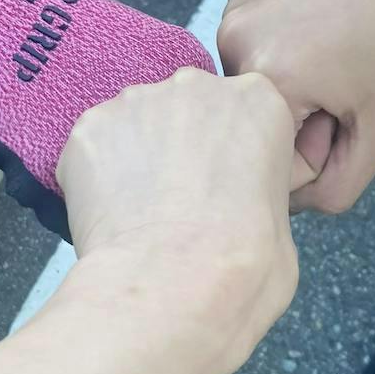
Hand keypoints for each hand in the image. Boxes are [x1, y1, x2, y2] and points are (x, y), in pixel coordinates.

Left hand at [56, 68, 298, 373]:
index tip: (224, 185)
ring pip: (135, 124)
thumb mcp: (284, 223)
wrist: (172, 287)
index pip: (243, 111)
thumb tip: (236, 203)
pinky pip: (93, 147)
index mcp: (257, 101)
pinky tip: (108, 215)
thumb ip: (258, 188)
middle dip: (181, 145)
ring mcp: (137, 103)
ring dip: (136, 157)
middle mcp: (195, 86)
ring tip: (139, 214)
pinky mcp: (90, 127)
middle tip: (180, 202)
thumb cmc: (244, 267)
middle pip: (186, 107)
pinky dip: (95, 176)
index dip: (229, 151)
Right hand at [217, 0, 374, 213]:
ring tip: (348, 43)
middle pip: (257, 115)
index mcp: (265, 79)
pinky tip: (333, 16)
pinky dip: (288, 42)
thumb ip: (335, 187)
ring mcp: (236, 3)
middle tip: (358, 78)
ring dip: (293, 79)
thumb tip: (293, 201)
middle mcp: (232, 38)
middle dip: (302, 114)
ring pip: (256, 77)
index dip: (318, 148)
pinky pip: (257, 38)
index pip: (268, 158)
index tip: (357, 112)